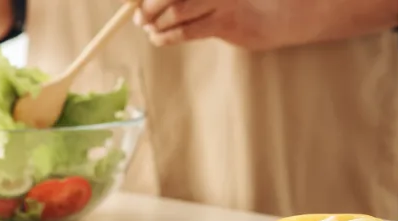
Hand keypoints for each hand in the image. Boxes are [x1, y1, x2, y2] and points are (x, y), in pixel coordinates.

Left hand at [134, 0, 283, 49]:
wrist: (265, 18)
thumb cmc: (226, 5)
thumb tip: (139, 4)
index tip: (131, 3)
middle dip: (148, 7)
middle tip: (139, 19)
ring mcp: (220, 0)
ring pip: (177, 12)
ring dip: (157, 24)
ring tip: (150, 30)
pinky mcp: (225, 22)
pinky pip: (188, 31)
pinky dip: (167, 37)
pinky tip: (159, 39)